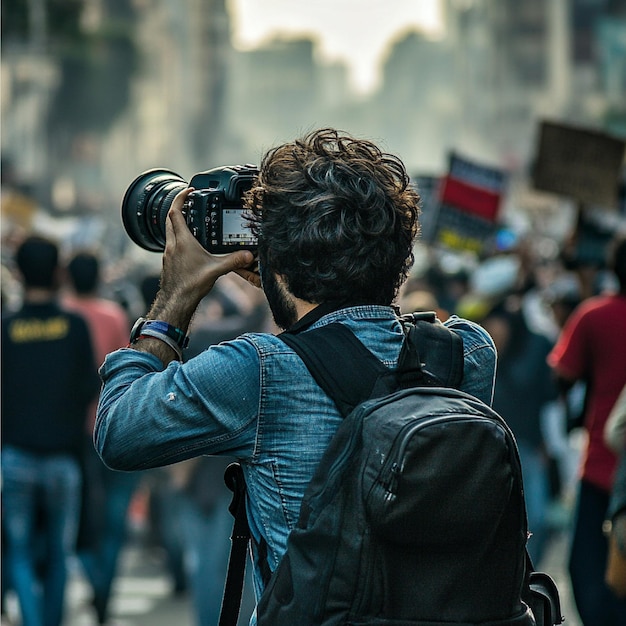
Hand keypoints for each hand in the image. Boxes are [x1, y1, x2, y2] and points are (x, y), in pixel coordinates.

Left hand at [150, 188, 259, 325]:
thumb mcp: (216, 270)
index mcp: (183, 241)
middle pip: (169, 219)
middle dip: (178, 209)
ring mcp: (168, 254)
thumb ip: (233, 261)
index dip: (180, 199)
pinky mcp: (169, 262)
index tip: (188, 191)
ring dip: (177, 224)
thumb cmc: (191, 285)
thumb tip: (249, 255)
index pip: (176, 212)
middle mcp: (173, 244)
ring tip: (190, 223)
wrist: (176, 301)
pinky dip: (178, 239)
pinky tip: (188, 246)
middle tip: (189, 204)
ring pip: (169, 231)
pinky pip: (171, 244)